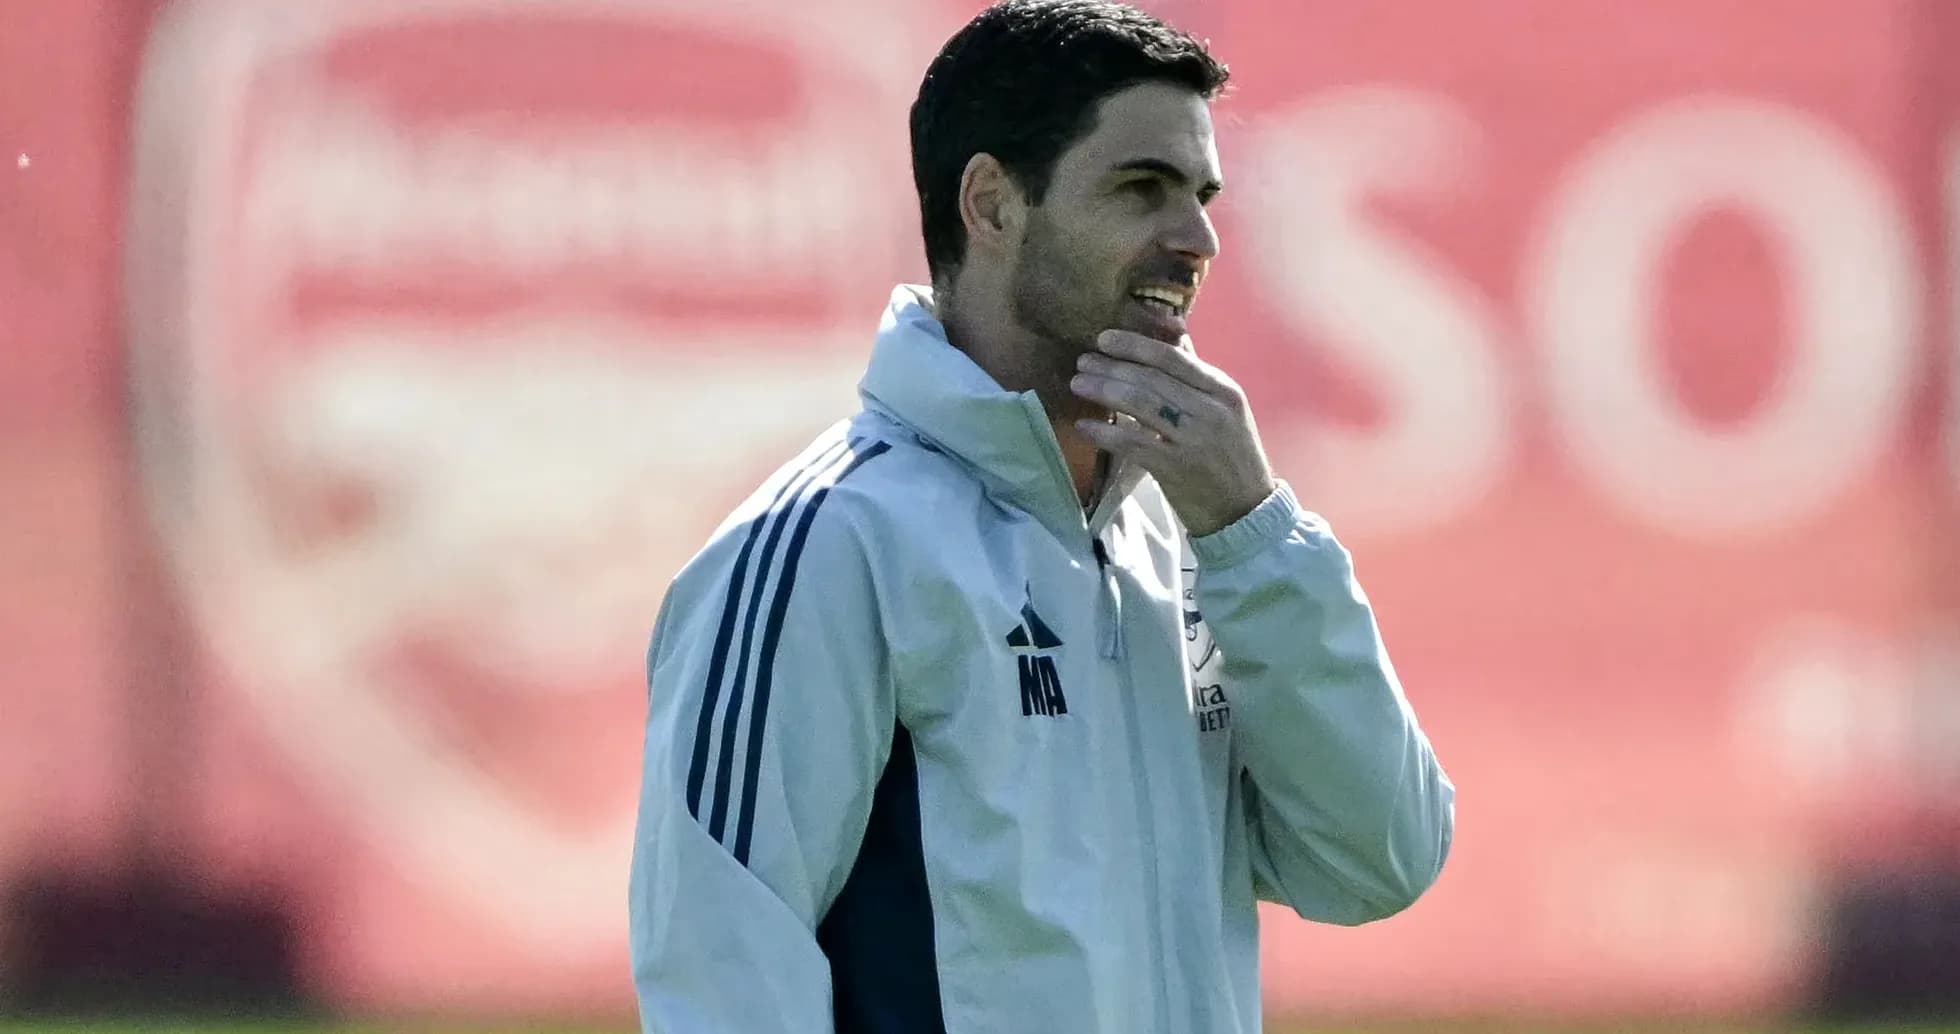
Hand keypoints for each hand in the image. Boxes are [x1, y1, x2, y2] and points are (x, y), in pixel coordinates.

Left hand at [1069, 329, 1277, 537]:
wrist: (1246, 510)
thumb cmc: (1230, 455)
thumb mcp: (1225, 409)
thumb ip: (1196, 373)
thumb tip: (1173, 332)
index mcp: (1224, 390)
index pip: (1174, 358)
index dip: (1136, 345)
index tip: (1104, 339)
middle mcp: (1211, 411)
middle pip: (1153, 379)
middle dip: (1113, 367)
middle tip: (1083, 362)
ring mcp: (1193, 440)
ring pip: (1141, 405)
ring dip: (1104, 391)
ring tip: (1079, 385)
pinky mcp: (1176, 469)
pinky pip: (1133, 443)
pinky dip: (1105, 433)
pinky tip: (1083, 427)